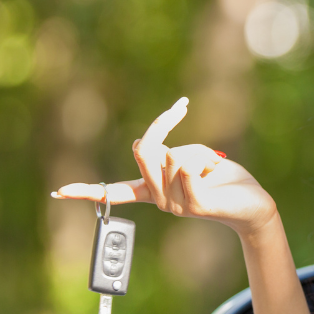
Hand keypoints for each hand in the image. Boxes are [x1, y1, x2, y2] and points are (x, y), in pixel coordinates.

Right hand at [52, 97, 277, 237]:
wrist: (253, 204)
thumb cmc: (223, 178)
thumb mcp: (192, 155)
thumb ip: (170, 153)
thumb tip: (159, 152)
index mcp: (155, 190)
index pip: (115, 191)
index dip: (87, 190)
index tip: (59, 192)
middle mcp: (161, 200)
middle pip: (142, 151)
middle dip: (161, 124)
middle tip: (179, 107)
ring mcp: (176, 206)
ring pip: (169, 157)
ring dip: (195, 150)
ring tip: (212, 167)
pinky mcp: (195, 205)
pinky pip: (185, 170)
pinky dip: (199, 162)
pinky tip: (211, 172)